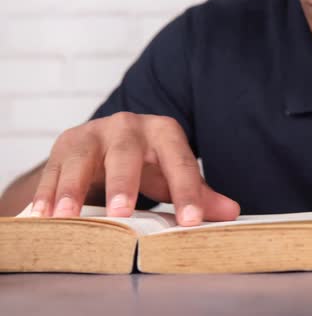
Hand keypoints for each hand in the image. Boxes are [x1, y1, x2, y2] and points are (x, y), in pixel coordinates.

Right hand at [30, 112, 239, 225]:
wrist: (108, 144)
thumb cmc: (147, 162)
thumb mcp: (173, 173)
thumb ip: (199, 192)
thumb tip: (232, 213)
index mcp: (163, 132)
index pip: (179, 162)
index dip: (187, 191)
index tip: (191, 220)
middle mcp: (128, 127)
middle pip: (126, 153)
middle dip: (123, 182)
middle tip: (123, 213)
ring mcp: (93, 134)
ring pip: (82, 158)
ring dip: (73, 188)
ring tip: (69, 215)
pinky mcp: (66, 145)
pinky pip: (54, 170)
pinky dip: (47, 192)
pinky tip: (44, 214)